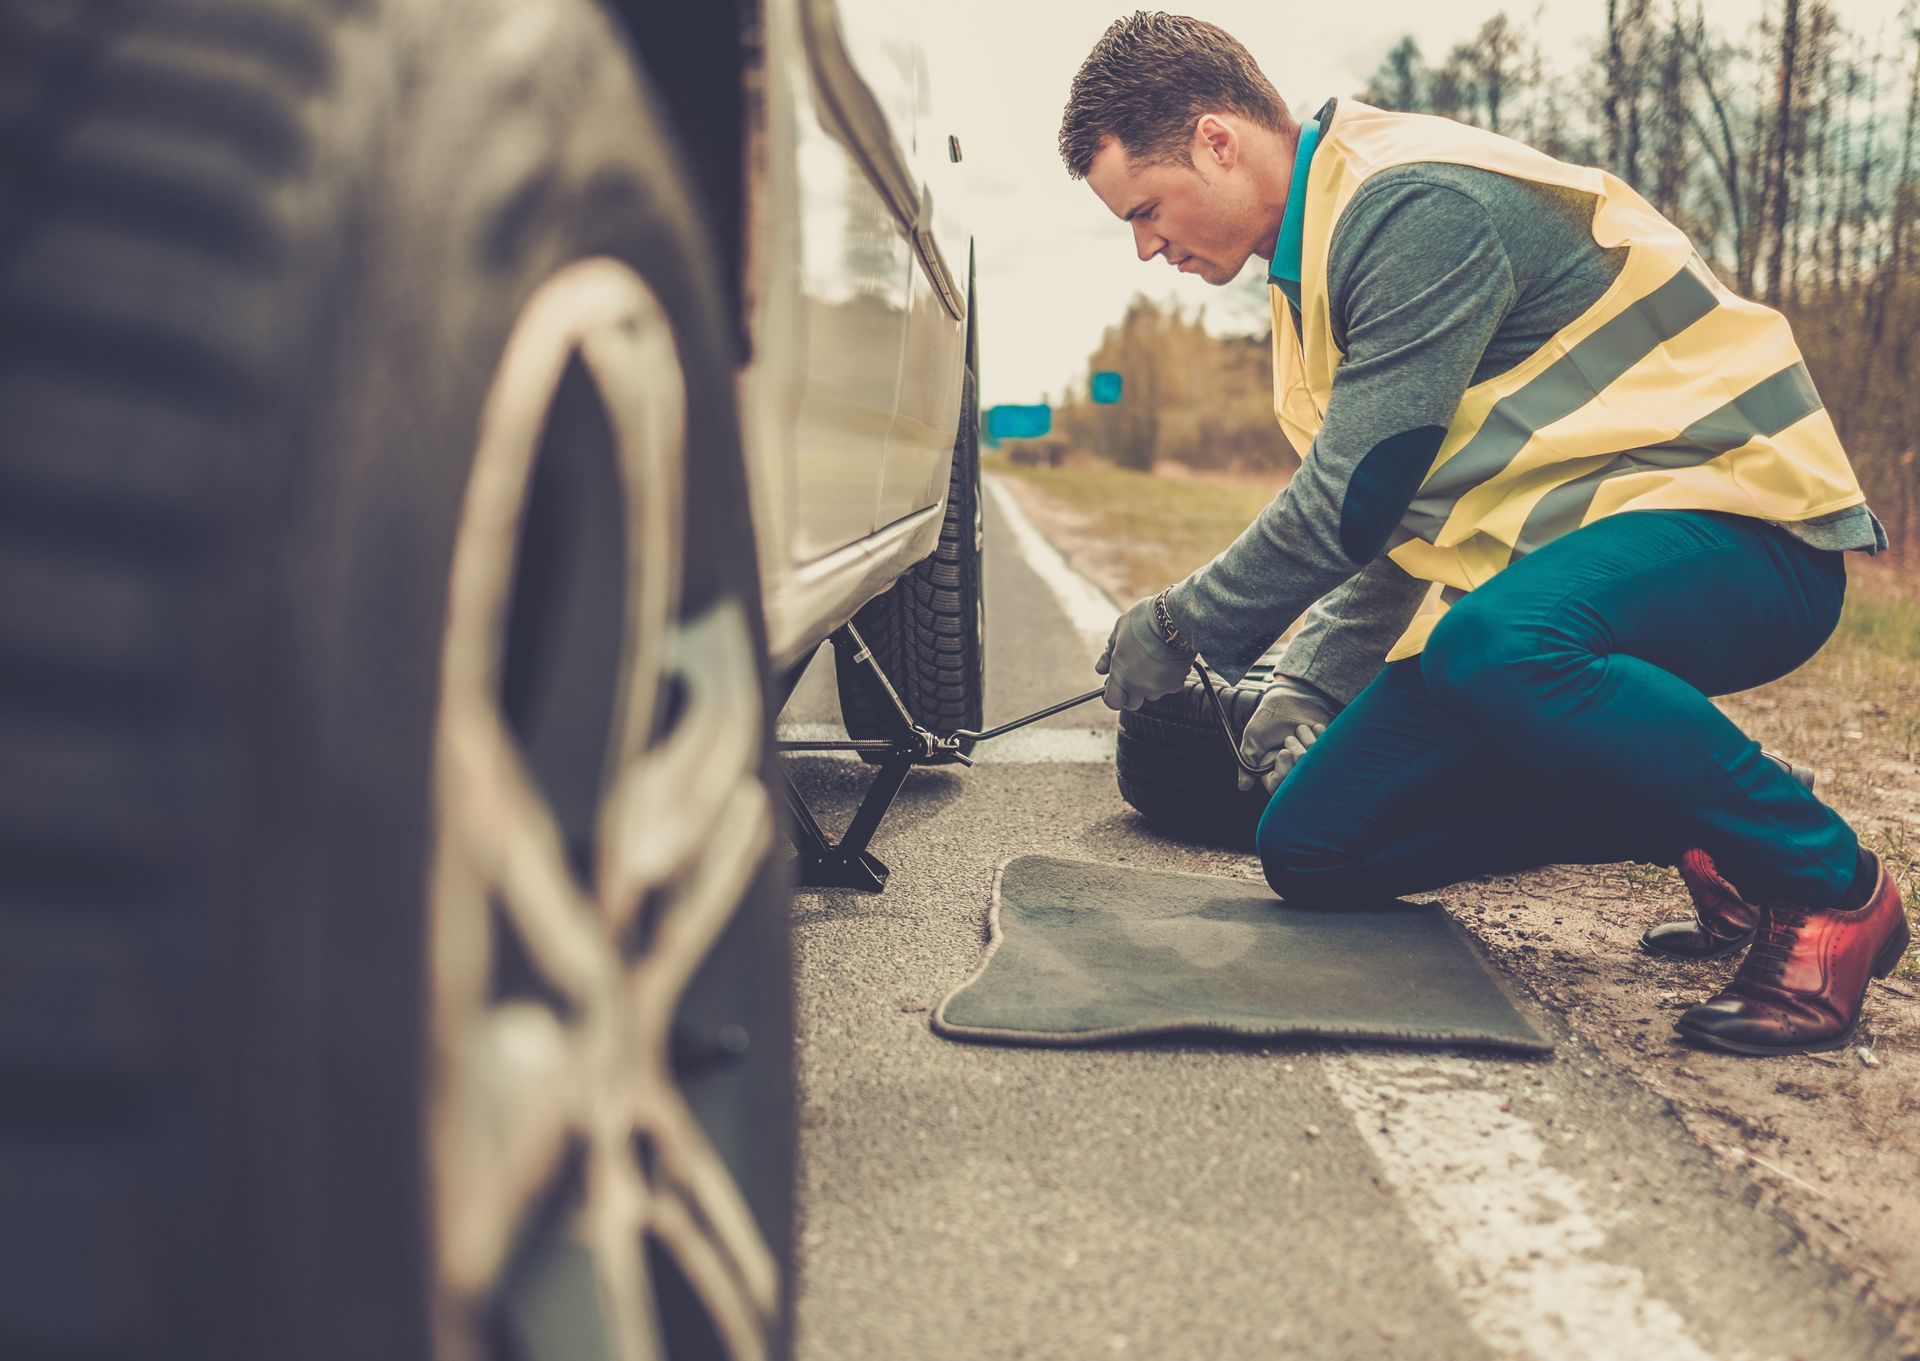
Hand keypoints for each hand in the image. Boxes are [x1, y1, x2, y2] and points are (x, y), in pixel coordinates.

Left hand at [1095, 594, 1193, 710]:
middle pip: (1132, 703)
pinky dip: (1165, 678)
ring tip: (1151, 662)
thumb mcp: (1118, 632)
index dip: (1111, 696)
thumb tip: (1101, 668)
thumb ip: (1108, 655)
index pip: (1113, 701)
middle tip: (1131, 674)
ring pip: (1151, 694)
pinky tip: (1165, 662)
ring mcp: (1159, 687)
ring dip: (1149, 684)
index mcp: (1121, 676)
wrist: (1175, 618)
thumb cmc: (1143, 622)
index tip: (1112, 687)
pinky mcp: (1176, 682)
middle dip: (1130, 692)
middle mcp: (1140, 687)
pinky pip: (1168, 686)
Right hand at [1237, 675, 1339, 794]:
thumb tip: (1243, 786)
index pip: (1279, 786)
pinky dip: (1319, 737)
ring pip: (1314, 765)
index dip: (1283, 772)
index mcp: (1273, 771)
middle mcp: (1292, 770)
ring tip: (1300, 728)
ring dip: (1306, 742)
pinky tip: (1313, 726)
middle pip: (1298, 779)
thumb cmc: (1269, 717)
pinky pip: (1327, 752)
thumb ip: (1248, 763)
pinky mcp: (1325, 751)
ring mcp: (1310, 762)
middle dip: (1296, 755)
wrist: (1290, 696)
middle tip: (1289, 738)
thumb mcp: (1253, 739)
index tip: (1284, 752)